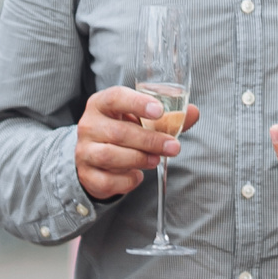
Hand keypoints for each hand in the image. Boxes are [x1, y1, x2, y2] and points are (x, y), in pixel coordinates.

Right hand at [74, 85, 185, 201]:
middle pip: (118, 132)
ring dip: (139, 159)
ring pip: (111, 156)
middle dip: (150, 141)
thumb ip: (167, 116)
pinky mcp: (86, 175)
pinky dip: (127, 180)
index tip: (159, 111)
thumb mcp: (141, 119)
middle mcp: (88, 125)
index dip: (138, 103)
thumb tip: (193, 112)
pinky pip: (108, 180)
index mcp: (101, 103)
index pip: (116, 97)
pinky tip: (137, 175)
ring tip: (156, 160)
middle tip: (173, 147)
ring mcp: (84, 151)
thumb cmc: (123, 130)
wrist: (95, 156)